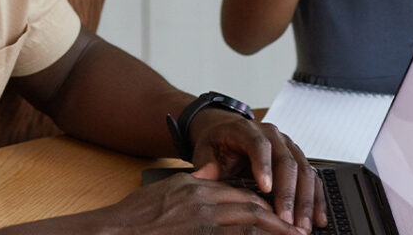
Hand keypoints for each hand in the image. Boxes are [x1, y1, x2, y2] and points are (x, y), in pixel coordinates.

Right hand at [101, 170, 301, 234]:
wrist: (115, 230)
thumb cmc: (134, 215)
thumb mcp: (166, 191)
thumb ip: (193, 187)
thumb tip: (212, 184)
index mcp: (196, 186)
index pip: (239, 193)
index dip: (262, 204)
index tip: (277, 214)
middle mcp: (203, 200)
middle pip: (250, 207)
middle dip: (277, 220)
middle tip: (297, 229)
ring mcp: (203, 220)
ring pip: (249, 224)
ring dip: (274, 232)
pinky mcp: (201, 234)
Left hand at [186, 111, 323, 233]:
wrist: (225, 130)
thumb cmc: (216, 143)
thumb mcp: (205, 152)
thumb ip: (206, 166)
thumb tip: (200, 178)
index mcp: (247, 130)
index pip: (259, 145)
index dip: (263, 166)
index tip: (266, 189)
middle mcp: (273, 136)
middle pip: (286, 162)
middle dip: (288, 194)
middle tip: (286, 220)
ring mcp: (289, 146)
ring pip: (304, 171)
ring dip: (305, 201)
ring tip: (302, 226)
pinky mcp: (299, 159)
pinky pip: (313, 179)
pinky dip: (317, 200)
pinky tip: (318, 219)